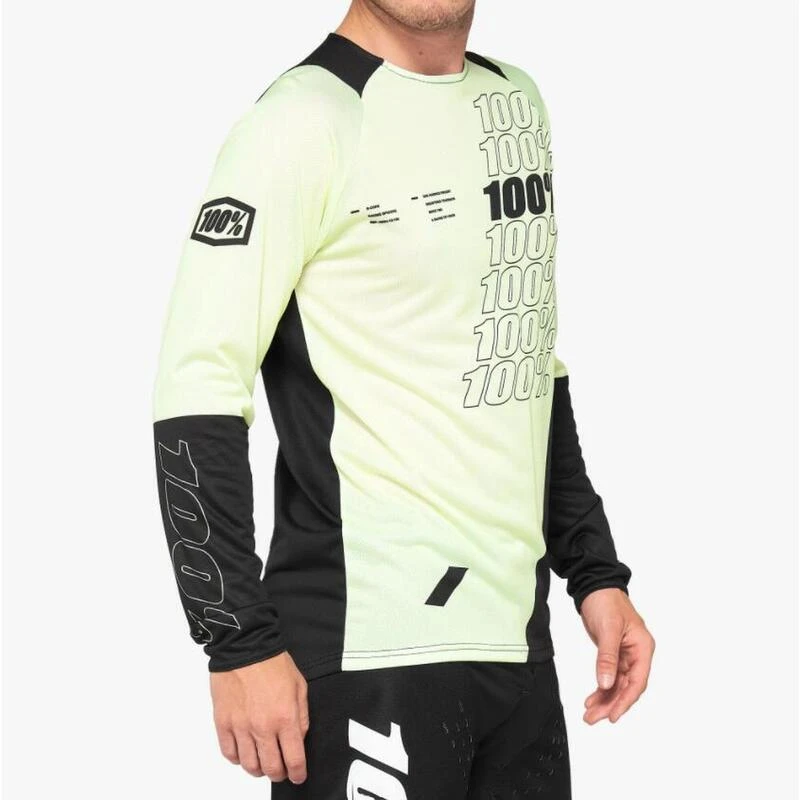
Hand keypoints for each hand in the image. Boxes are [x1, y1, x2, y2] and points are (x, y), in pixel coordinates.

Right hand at [210, 651, 308, 782]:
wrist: (245, 647)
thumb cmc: (274, 663)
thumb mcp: (299, 686)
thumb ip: (302, 716)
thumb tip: (298, 739)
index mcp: (285, 717)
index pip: (294, 759)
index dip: (297, 773)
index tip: (298, 776)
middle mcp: (262, 727)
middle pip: (271, 768)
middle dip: (279, 774)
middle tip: (281, 770)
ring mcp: (240, 727)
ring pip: (249, 765)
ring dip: (258, 768)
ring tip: (262, 761)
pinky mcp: (222, 723)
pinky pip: (229, 753)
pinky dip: (238, 758)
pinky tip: (244, 751)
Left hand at [579, 588, 654, 723]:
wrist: (595, 587)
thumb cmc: (606, 601)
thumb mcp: (608, 628)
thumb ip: (607, 657)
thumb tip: (606, 684)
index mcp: (643, 648)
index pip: (637, 682)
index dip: (626, 701)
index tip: (613, 716)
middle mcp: (637, 654)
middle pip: (627, 687)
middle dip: (611, 704)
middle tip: (593, 718)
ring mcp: (626, 656)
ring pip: (617, 685)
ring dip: (604, 700)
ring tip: (589, 714)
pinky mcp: (614, 655)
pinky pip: (610, 677)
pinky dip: (601, 689)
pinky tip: (591, 699)